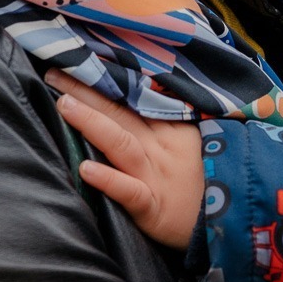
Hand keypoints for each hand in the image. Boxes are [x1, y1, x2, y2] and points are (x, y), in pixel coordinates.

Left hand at [44, 71, 203, 247]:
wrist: (227, 221)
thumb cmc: (200, 180)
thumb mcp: (188, 141)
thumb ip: (161, 120)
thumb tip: (132, 92)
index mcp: (169, 129)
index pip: (132, 98)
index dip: (105, 79)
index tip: (79, 61)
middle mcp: (160, 148)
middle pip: (120, 113)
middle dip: (86, 92)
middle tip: (55, 73)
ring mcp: (155, 176)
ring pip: (122, 143)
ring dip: (92, 123)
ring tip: (64, 106)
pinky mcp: (152, 208)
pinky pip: (130, 192)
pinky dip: (108, 180)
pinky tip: (85, 169)